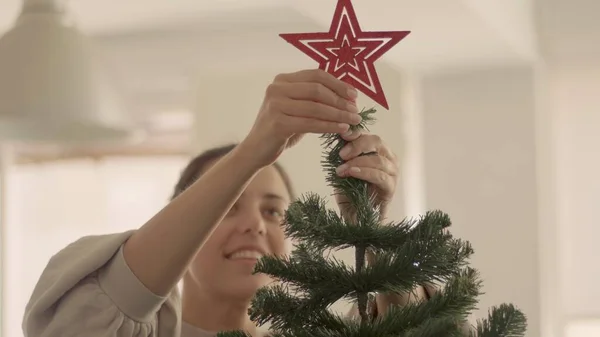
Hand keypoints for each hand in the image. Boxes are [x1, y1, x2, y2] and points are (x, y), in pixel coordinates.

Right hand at [243, 69, 360, 166]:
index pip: (316, 75)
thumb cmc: (281, 129)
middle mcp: (276, 88)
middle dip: (340, 100)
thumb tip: (347, 97)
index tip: (354, 95)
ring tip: (353, 121)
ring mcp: (275, 105)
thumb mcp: (297, 108)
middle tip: (356, 111)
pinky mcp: (278, 123)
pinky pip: (311, 123)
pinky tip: (342, 129)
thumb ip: (315, 99)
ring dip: (339, 114)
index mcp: (282, 80)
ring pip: (316, 107)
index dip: (338, 84)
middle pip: (317, 89)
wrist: (256, 150)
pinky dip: (329, 126)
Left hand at [334, 130, 398, 218]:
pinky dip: (365, 172)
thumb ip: (344, 153)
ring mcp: (392, 173)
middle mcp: (388, 158)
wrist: (354, 217)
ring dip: (357, 162)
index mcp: (377, 150)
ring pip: (378, 160)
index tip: (342, 134)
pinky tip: (352, 172)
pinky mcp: (391, 188)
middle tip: (341, 154)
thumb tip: (338, 134)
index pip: (368, 134)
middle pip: (377, 142)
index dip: (356, 132)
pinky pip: (380, 176)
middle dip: (357, 145)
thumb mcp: (343, 168)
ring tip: (341, 169)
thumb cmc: (349, 191)